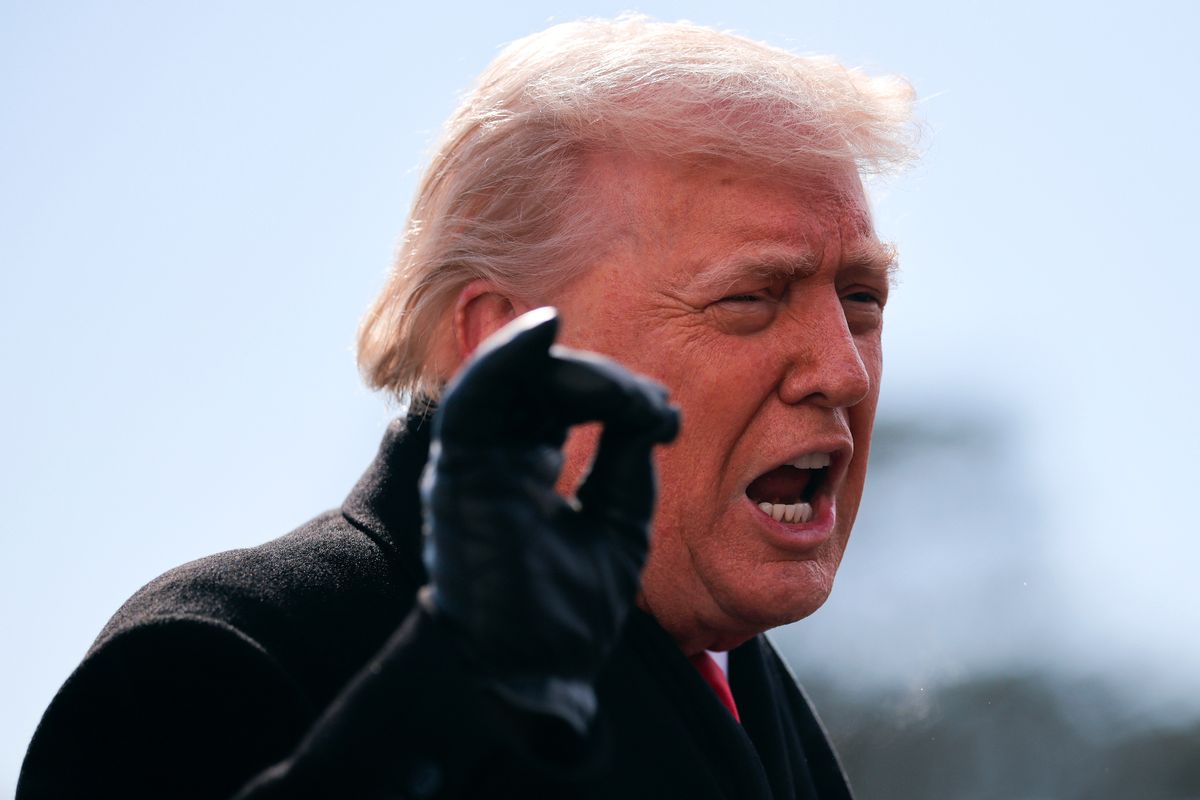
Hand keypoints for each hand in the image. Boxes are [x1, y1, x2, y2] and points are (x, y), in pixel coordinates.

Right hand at [422, 307, 677, 733]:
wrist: (533, 672)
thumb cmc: (570, 609)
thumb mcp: (618, 518)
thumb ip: (626, 456)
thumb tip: (651, 403)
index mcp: (530, 463)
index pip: (563, 399)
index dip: (617, 392)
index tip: (667, 418)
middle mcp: (499, 454)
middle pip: (540, 382)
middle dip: (599, 380)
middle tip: (648, 407)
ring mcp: (476, 460)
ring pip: (509, 379)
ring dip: (566, 368)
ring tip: (616, 386)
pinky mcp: (458, 471)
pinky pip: (473, 397)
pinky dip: (504, 356)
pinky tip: (545, 331)